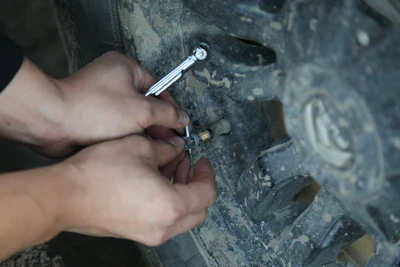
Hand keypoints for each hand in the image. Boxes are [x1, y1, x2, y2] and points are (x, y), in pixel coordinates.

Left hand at [0, 52, 188, 156]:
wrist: (54, 123)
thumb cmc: (91, 108)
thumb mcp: (141, 110)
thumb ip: (166, 114)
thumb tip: (182, 118)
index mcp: (127, 68)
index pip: (160, 89)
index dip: (173, 110)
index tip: (182, 126)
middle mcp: (115, 81)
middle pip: (148, 104)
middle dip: (160, 124)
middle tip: (173, 141)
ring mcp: (104, 99)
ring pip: (134, 117)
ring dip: (145, 132)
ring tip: (160, 148)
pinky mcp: (96, 116)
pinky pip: (120, 125)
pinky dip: (130, 136)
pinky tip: (139, 148)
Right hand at [60, 135, 215, 245]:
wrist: (65, 196)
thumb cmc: (99, 173)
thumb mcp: (140, 148)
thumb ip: (166, 149)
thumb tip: (176, 149)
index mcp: (172, 206)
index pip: (207, 193)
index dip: (207, 173)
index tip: (201, 160)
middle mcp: (165, 226)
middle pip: (198, 209)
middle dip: (197, 183)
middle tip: (187, 163)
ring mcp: (150, 234)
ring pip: (182, 216)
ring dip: (182, 192)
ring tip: (170, 167)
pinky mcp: (136, 233)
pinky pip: (164, 220)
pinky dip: (168, 201)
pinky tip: (155, 180)